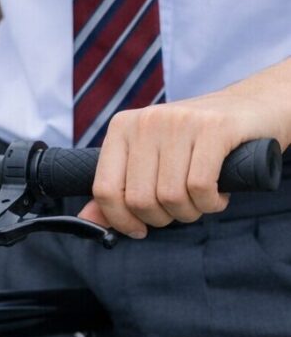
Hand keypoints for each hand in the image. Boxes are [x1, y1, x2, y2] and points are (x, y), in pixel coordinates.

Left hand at [81, 69, 290, 236]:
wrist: (249, 108)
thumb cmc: (196, 142)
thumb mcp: (151, 159)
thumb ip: (119, 189)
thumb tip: (87, 221)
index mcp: (122, 127)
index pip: (105, 189)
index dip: (122, 220)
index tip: (140, 228)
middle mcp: (146, 120)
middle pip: (141, 200)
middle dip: (164, 218)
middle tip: (182, 206)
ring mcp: (179, 121)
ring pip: (172, 197)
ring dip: (193, 211)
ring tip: (202, 196)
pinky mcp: (213, 128)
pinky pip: (201, 187)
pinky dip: (212, 203)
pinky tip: (219, 192)